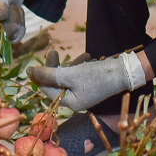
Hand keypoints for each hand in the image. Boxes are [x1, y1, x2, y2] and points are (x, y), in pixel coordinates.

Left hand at [27, 52, 146, 112]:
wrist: (125, 72)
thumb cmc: (96, 76)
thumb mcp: (70, 75)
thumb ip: (49, 74)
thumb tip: (30, 72)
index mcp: (70, 103)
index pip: (47, 91)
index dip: (38, 78)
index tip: (31, 65)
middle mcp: (75, 100)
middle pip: (56, 83)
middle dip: (54, 68)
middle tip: (53, 52)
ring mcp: (83, 92)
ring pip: (67, 77)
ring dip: (70, 64)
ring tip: (82, 55)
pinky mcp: (90, 84)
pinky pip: (78, 75)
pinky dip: (80, 66)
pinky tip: (88, 57)